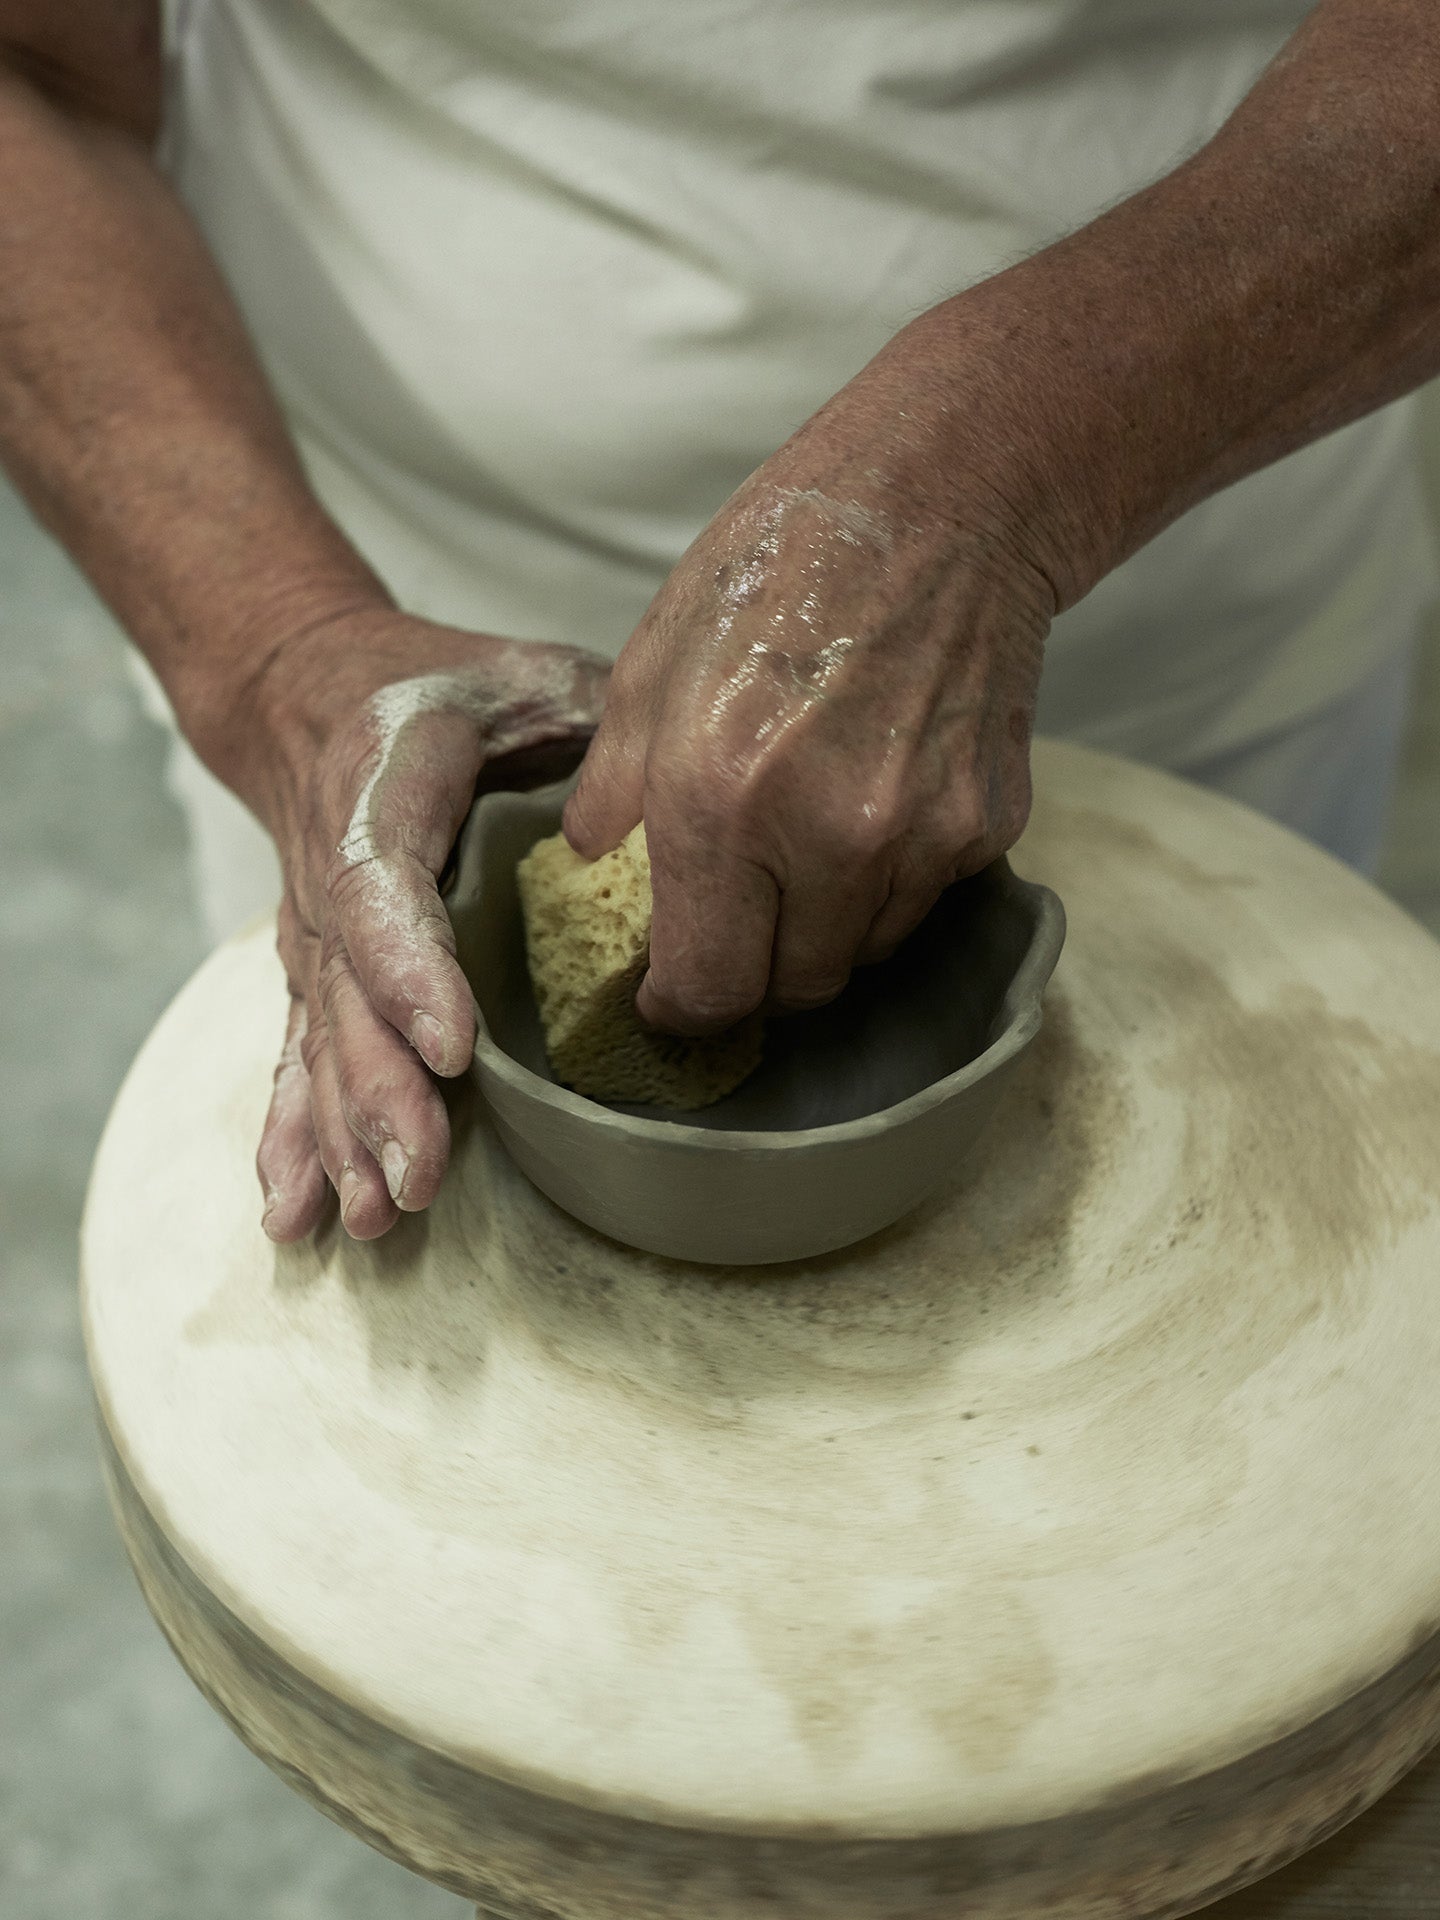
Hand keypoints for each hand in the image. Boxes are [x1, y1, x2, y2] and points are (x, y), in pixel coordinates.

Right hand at [245, 609, 608, 1242]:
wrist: (308, 688)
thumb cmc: (440, 685)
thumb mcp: (522, 676)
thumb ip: (590, 726)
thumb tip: (689, 796)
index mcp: (379, 788)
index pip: (381, 885)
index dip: (409, 970)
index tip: (450, 1047)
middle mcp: (328, 871)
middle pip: (347, 995)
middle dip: (382, 1093)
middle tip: (423, 1174)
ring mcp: (313, 933)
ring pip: (322, 1042)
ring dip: (346, 1134)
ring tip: (380, 1212)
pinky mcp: (314, 977)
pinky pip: (299, 1061)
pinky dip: (299, 1139)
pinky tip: (298, 1213)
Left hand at [563, 329, 1059, 1035]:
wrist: (939, 504)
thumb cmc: (777, 570)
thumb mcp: (647, 668)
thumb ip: (612, 795)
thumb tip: (595, 876)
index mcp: (719, 800)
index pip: (706, 990)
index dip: (682, 1011)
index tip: (672, 996)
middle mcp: (826, 837)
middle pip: (791, 992)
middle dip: (754, 973)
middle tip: (737, 924)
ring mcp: (919, 837)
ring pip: (861, 955)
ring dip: (823, 929)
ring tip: (806, 843)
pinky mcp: (986, 826)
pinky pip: (921, 903)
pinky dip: (888, 883)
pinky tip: (873, 800)